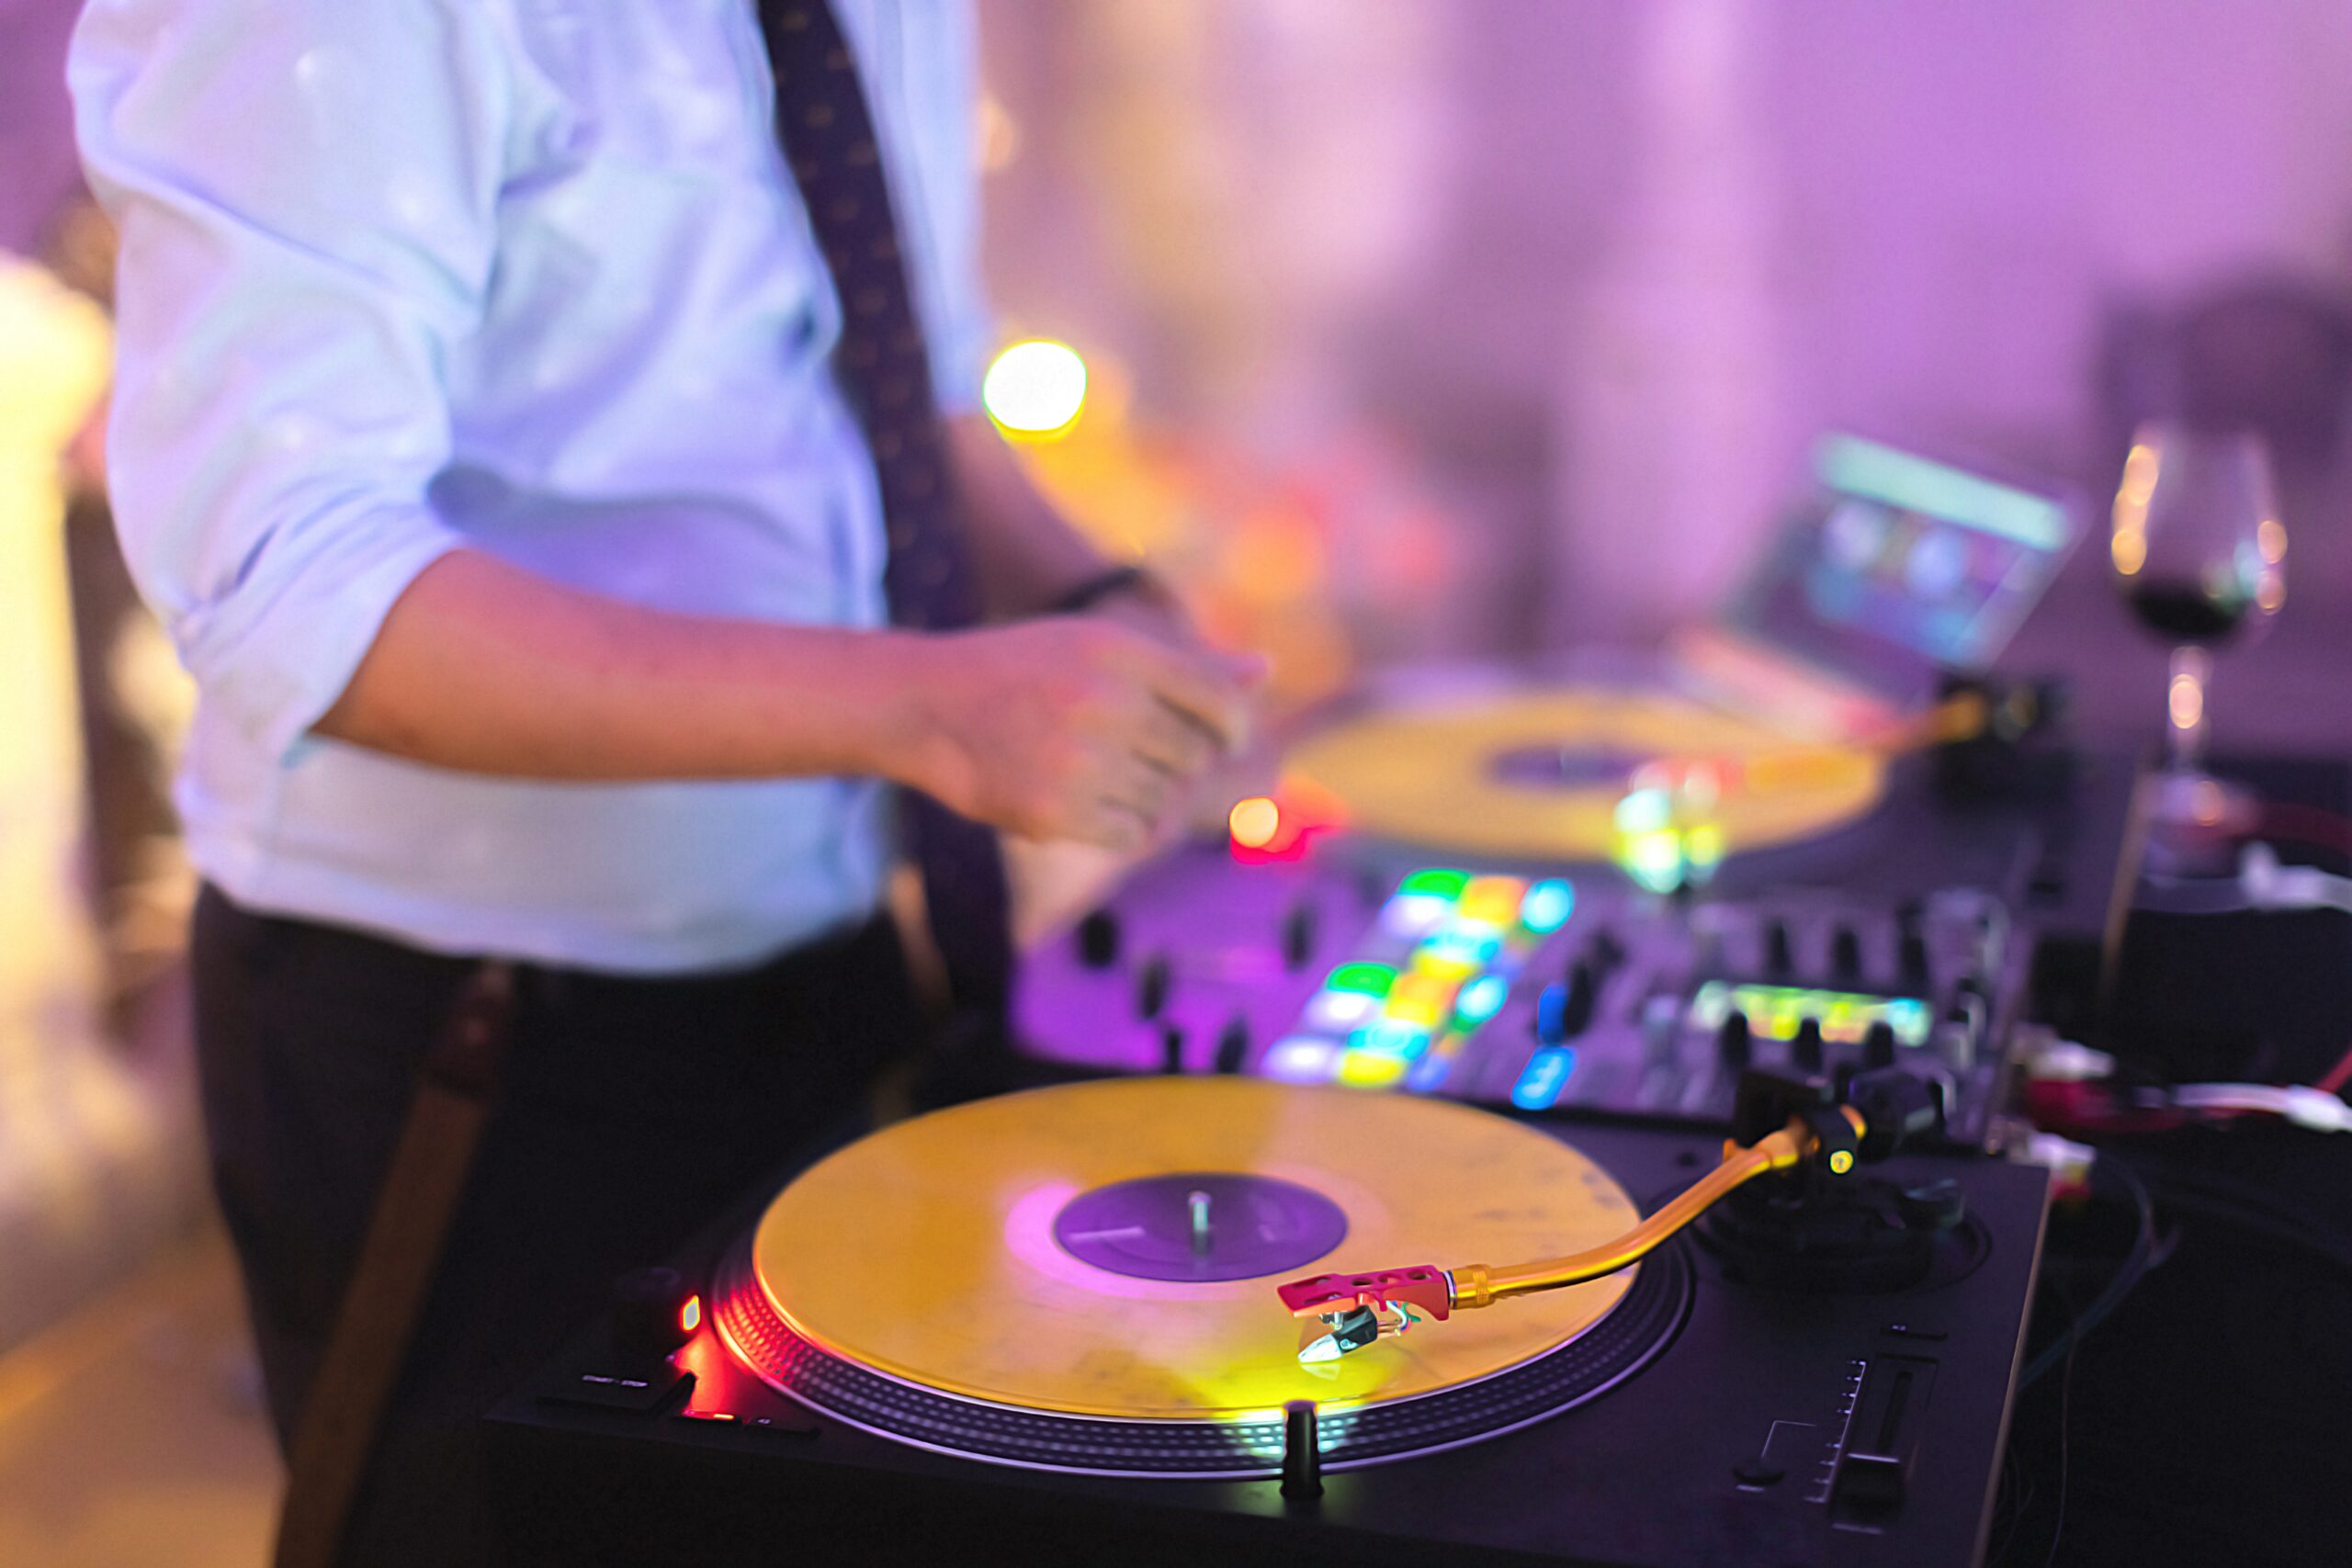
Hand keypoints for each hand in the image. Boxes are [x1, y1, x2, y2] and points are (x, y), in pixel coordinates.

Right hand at [900, 619, 1266, 850]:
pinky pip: (1131, 833)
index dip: (1235, 727)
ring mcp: (1077, 761)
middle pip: (1191, 756)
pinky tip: (1085, 799)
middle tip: (1129, 747)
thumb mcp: (1100, 648)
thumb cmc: (1027, 672)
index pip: (1218, 703)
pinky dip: (1120, 823)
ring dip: (1144, 793)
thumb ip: (1186, 667)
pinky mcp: (1055, 813)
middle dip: (1173, 759)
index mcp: (1118, 652)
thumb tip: (1267, 670)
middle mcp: (1102, 703)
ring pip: (1163, 798)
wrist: (928, 707)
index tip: (1229, 739)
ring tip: (1095, 769)